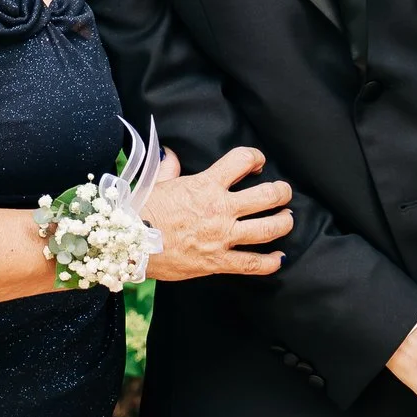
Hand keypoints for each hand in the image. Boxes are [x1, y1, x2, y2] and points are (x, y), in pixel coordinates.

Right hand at [142, 147, 292, 280]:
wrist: (130, 243)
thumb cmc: (140, 211)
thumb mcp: (156, 182)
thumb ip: (169, 166)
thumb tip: (169, 153)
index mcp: (206, 184)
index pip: (242, 160)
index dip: (255, 157)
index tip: (257, 162)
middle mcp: (220, 208)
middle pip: (267, 195)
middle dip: (281, 192)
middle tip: (283, 193)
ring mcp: (222, 237)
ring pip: (268, 228)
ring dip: (283, 223)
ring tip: (287, 219)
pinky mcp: (218, 262)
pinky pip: (252, 264)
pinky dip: (270, 262)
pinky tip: (279, 258)